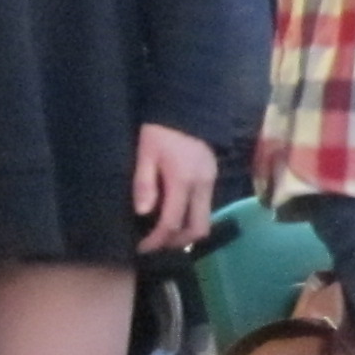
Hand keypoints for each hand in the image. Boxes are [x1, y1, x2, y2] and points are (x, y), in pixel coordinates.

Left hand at [131, 123, 215, 251]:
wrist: (187, 107)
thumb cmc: (161, 130)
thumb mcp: (145, 153)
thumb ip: (144, 183)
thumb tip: (142, 213)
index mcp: (182, 181)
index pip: (172, 222)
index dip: (156, 240)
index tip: (142, 247)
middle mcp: (201, 186)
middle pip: (197, 229)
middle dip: (177, 243)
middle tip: (157, 244)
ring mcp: (211, 183)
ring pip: (204, 221)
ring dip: (185, 232)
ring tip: (164, 232)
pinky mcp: (213, 178)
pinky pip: (205, 208)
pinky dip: (190, 218)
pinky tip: (175, 213)